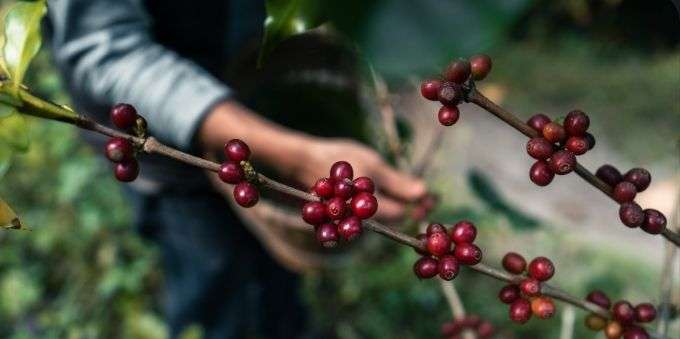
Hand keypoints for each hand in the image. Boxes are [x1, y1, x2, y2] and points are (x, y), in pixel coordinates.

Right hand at [298, 138, 426, 220]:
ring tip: (412, 191)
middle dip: (410, 206)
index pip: (400, 213)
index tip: (432, 196)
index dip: (417, 205)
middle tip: (426, 195)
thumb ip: (398, 182)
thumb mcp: (373, 165)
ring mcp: (352, 217)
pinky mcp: (346, 212)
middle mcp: (360, 219)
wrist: (304, 160)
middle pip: (392, 217)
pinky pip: (370, 211)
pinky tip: (391, 192)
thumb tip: (424, 193)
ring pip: (382, 215)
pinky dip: (384, 202)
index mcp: (369, 208)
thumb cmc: (339, 158)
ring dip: (399, 204)